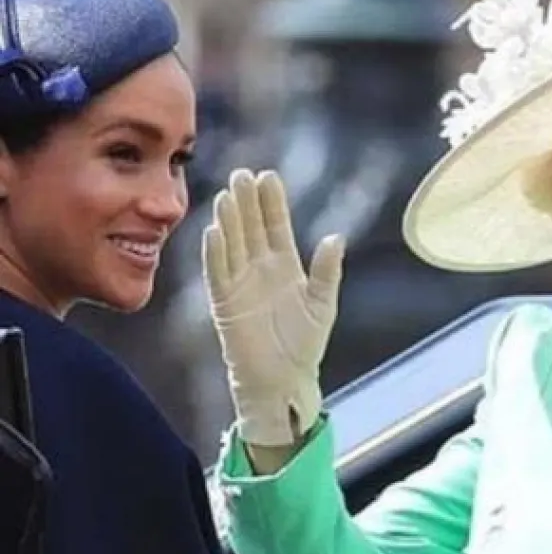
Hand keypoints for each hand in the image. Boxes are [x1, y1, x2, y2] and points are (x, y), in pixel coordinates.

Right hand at [203, 169, 344, 447]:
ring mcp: (241, 284)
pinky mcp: (225, 303)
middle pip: (250, 228)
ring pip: (232, 245)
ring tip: (227, 194)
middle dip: (246, 202)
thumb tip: (335, 237)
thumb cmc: (304, 344)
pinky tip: (214, 231)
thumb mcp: (323, 304)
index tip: (268, 176)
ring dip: (229, 221)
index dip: (272, 203)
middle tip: (241, 174)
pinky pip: (218, 273)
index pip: (276, 226)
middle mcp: (260, 269)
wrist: (284, 380)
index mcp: (285, 266)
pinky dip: (215, 253)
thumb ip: (328, 271)